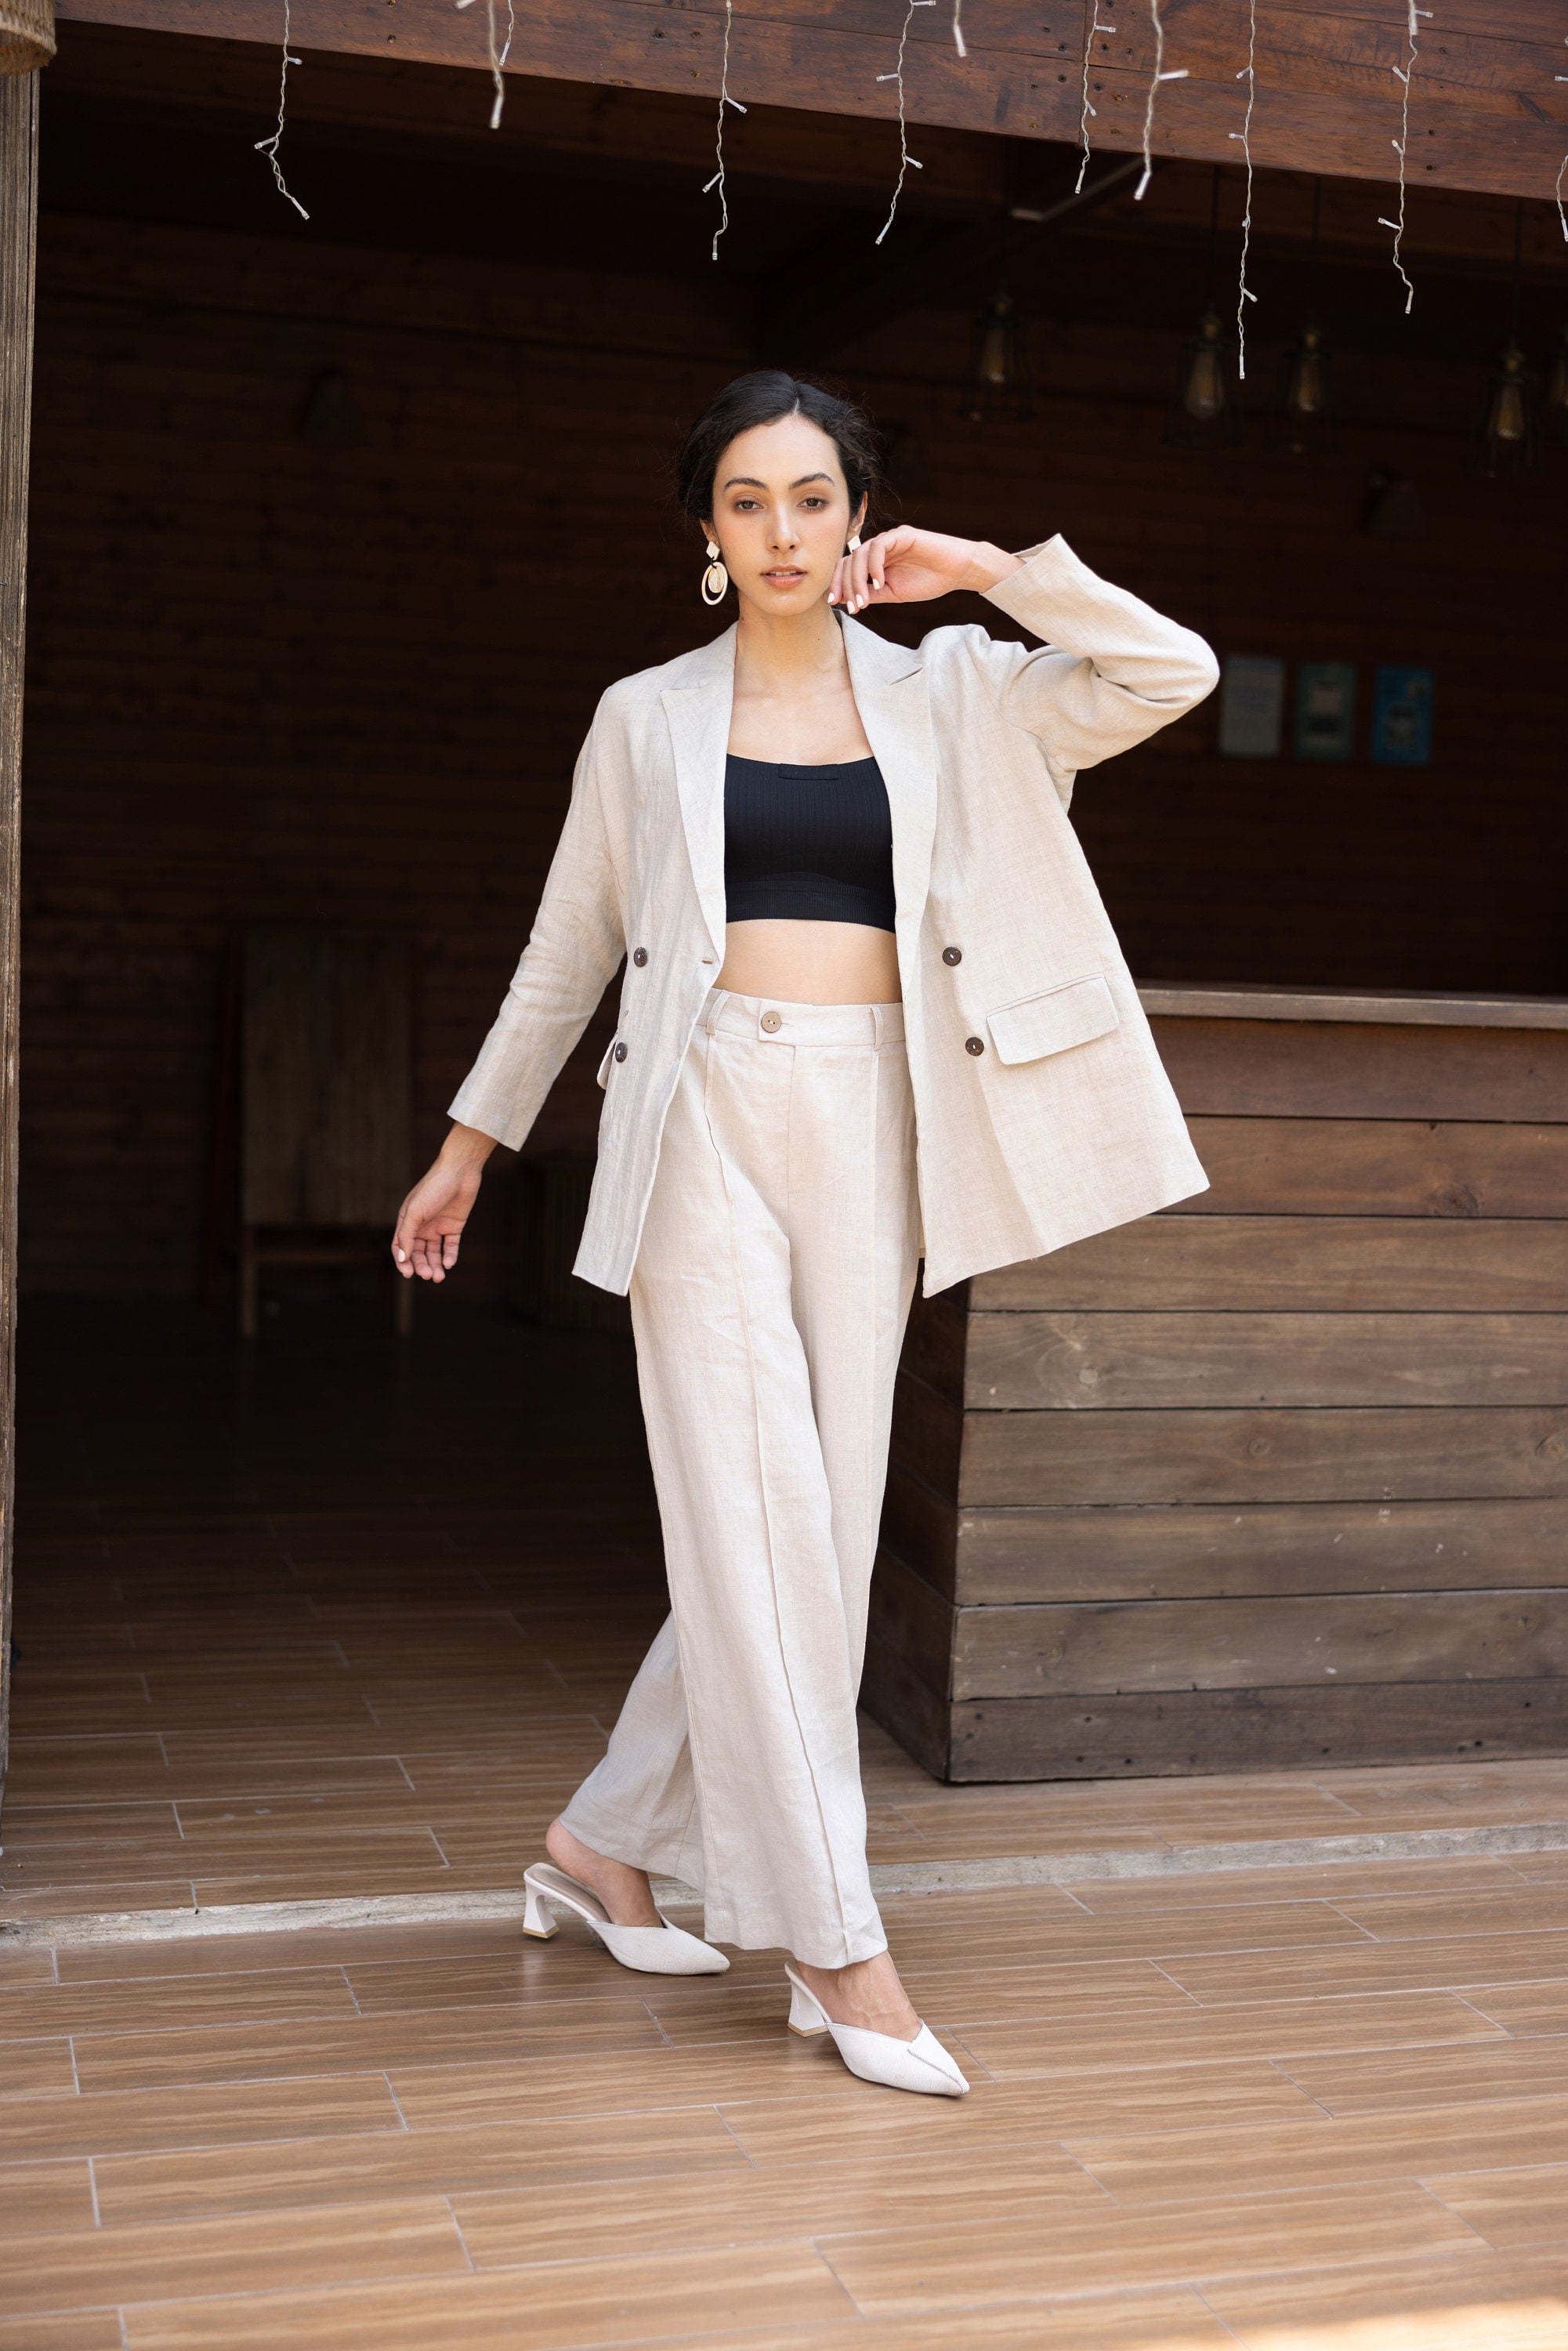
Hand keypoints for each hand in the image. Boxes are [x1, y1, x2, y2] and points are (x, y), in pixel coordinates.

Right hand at [391, 1125, 494, 1282]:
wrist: (460, 1171)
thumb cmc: (433, 1188)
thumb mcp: (416, 1211)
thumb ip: (407, 1235)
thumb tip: (401, 1259)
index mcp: (407, 1220)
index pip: (401, 1247)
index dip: (403, 1262)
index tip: (408, 1274)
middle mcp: (422, 1225)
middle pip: (418, 1253)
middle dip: (422, 1266)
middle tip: (429, 1276)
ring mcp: (438, 1226)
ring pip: (434, 1252)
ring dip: (435, 1265)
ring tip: (439, 1277)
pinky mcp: (454, 1226)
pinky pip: (450, 1245)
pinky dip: (449, 1256)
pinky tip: (449, 1263)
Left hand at [829, 527, 1022, 614]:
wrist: (956, 572)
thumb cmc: (928, 581)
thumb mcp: (893, 594)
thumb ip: (871, 594)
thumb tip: (846, 600)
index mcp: (875, 562)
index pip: (847, 568)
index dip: (838, 584)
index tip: (835, 603)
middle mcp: (879, 549)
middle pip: (849, 560)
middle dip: (845, 584)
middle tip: (852, 606)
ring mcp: (889, 540)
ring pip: (860, 554)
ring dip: (858, 579)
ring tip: (864, 600)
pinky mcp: (901, 535)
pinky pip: (878, 546)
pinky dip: (874, 566)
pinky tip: (880, 583)